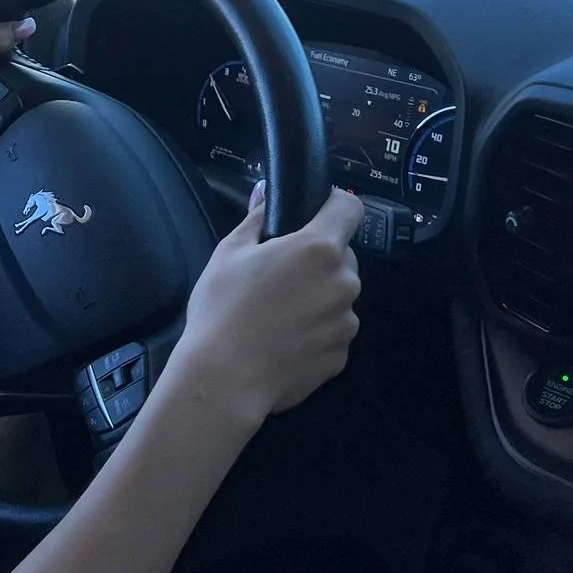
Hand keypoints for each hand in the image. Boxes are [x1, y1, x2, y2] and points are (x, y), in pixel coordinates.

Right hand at [164, 185, 363, 426]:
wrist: (224, 379)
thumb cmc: (222, 309)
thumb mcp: (229, 253)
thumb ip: (256, 218)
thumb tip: (266, 193)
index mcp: (319, 248)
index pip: (350, 207)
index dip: (332, 206)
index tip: (313, 215)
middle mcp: (344, 283)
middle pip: (342, 257)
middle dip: (319, 260)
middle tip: (280, 275)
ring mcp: (346, 323)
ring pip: (339, 296)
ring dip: (319, 298)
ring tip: (278, 315)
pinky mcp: (341, 356)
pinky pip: (333, 332)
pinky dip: (316, 332)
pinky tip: (283, 341)